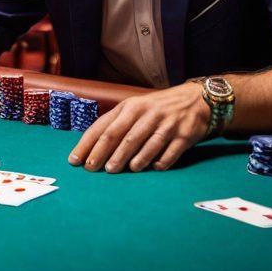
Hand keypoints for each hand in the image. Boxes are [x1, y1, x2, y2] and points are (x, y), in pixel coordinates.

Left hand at [69, 82, 209, 172]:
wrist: (196, 100)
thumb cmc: (157, 109)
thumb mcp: (135, 108)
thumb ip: (116, 125)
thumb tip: (93, 149)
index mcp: (130, 107)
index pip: (104, 127)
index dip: (88, 145)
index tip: (75, 161)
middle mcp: (146, 114)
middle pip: (121, 136)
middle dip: (105, 154)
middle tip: (94, 169)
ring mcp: (166, 124)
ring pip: (145, 144)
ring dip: (130, 159)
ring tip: (117, 170)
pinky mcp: (184, 135)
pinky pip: (170, 152)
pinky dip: (160, 161)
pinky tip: (153, 168)